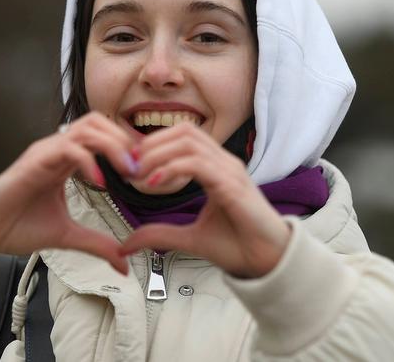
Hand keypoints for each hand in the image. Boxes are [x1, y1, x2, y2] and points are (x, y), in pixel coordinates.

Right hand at [0, 112, 136, 297]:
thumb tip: (124, 264)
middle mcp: (56, 150)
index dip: (125, 147)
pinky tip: (100, 183)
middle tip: (139, 168)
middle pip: (98, 122)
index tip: (143, 171)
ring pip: (86, 128)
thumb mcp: (69, 236)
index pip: (101, 135)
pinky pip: (68, 148)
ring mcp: (45, 152)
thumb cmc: (16, 227)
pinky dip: (89, 161)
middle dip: (124, 140)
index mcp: (65, 160)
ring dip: (113, 145)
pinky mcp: (34, 161)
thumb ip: (98, 244)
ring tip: (127, 170)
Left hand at [121, 123, 290, 278]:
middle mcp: (224, 163)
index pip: (183, 135)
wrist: (267, 263)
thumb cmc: (238, 245)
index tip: (131, 167)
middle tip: (130, 168)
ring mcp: (230, 171)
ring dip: (157, 154)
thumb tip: (126, 244)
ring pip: (189, 142)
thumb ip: (159, 234)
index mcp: (216, 167)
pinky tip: (155, 184)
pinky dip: (172, 168)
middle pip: (184, 130)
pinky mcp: (233, 186)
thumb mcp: (189, 238)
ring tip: (139, 175)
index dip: (154, 144)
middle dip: (151, 144)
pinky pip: (198, 164)